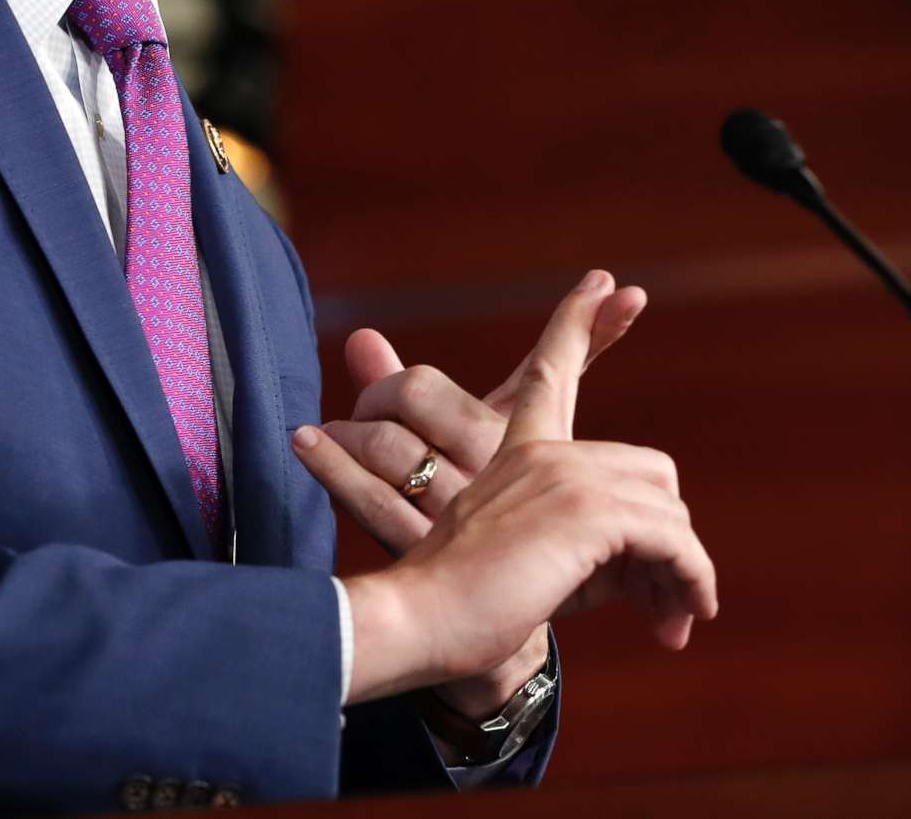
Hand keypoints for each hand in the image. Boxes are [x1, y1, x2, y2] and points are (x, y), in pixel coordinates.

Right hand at [298, 272, 717, 703]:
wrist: (418, 621)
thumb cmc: (464, 601)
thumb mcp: (532, 564)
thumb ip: (587, 548)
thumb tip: (650, 567)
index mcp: (517, 451)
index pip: (550, 373)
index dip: (580, 325)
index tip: (608, 284)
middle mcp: (541, 450)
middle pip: (652, 469)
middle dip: (670, 539)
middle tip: (666, 604)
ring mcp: (562, 473)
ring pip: (668, 507)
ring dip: (683, 571)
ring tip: (671, 625)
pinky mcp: (583, 511)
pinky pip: (672, 539)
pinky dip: (688, 581)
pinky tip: (674, 625)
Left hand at [318, 274, 647, 532]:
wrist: (499, 630)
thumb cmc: (497, 536)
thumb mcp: (479, 460)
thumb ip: (420, 393)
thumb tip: (360, 335)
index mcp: (533, 446)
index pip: (556, 371)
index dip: (581, 324)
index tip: (605, 280)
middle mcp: (506, 471)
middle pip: (426, 393)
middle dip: (384, 389)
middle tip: (369, 402)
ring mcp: (465, 509)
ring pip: (391, 446)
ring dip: (352, 432)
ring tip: (332, 432)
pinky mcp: (426, 547)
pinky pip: (367, 498)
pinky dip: (330, 466)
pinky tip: (304, 442)